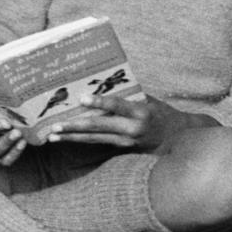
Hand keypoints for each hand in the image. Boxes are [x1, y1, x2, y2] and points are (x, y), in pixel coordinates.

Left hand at [46, 94, 209, 150]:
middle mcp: (132, 130)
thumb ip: (127, 95)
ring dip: (72, 137)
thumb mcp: (149, 100)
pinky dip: (81, 140)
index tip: (82, 98)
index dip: (100, 102)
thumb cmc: (162, 113)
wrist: (178, 140)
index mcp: (141, 113)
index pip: (117, 106)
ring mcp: (126, 143)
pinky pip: (98, 144)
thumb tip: (103, 81)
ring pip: (94, 139)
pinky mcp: (122, 150)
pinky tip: (67, 139)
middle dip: (74, 127)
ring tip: (53, 136)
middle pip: (98, 128)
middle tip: (54, 127)